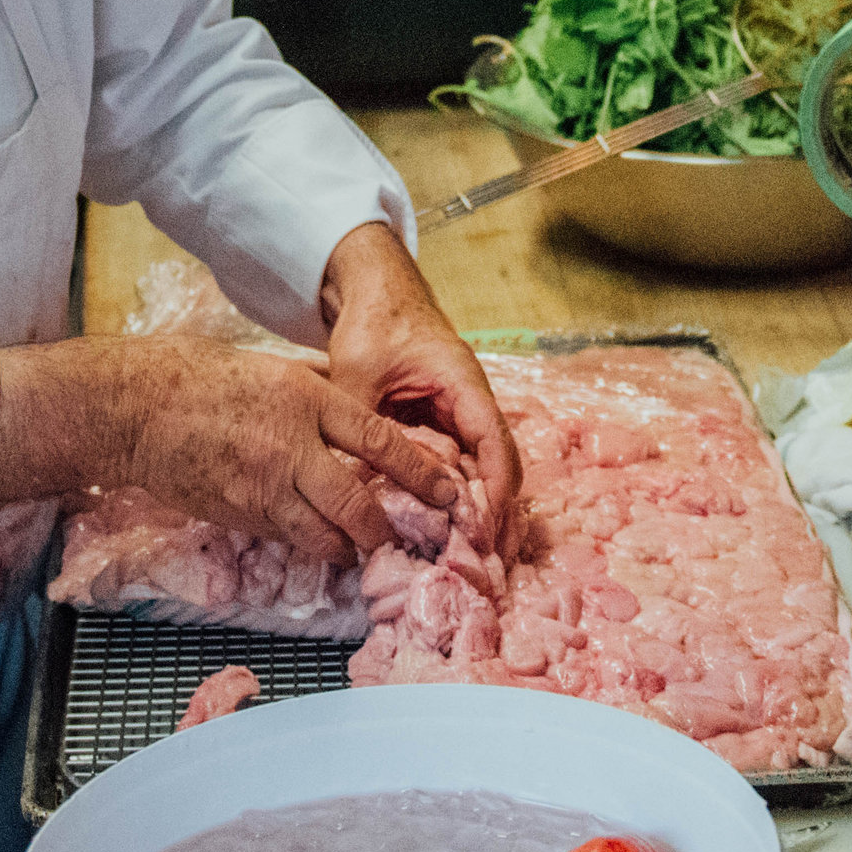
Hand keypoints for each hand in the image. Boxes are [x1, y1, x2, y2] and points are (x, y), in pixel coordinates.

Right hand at [0, 335, 466, 561]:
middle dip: (386, 529)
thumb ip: (322, 398)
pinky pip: (287, 539)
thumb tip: (365, 420)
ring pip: (324, 536)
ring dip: (348, 546)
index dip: (421, 474)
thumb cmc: (208, 379)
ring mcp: (263, 487)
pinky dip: (307, 543)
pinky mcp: (239, 515)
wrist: (138, 408)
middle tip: (401, 535)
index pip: (380, 443)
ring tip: (360, 546)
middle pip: (358, 504)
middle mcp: (291, 446)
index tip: (449, 493)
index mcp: (307, 400)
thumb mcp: (277, 371)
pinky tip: (314, 539)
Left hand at [319, 222, 521, 547]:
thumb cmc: (373, 320)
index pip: (494, 444)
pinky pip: (453, 463)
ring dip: (475, 508)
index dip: (494, 491)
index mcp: (463, 384)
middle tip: (484, 563)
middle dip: (494, 513)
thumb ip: (360, 424)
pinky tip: (439, 528)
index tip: (484, 533)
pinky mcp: (440, 422)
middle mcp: (469, 402)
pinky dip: (451, 494)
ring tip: (466, 558)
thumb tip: (354, 483)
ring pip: (478, 468)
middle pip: (497, 464)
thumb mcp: (358, 370)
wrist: (372, 288)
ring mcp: (457, 413)